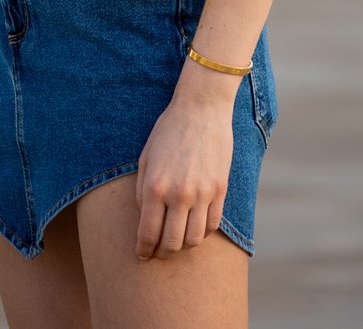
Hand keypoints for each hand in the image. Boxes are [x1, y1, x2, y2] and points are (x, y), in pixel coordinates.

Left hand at [134, 71, 235, 260]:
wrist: (202, 108)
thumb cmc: (169, 130)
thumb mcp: (146, 157)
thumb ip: (142, 190)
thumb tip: (145, 218)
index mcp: (155, 186)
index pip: (148, 233)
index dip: (143, 249)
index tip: (142, 255)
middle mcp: (179, 194)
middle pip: (171, 244)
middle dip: (162, 254)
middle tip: (158, 253)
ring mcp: (202, 194)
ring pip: (194, 239)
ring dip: (184, 246)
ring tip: (177, 242)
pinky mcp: (220, 190)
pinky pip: (213, 225)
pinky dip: (203, 232)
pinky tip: (195, 226)